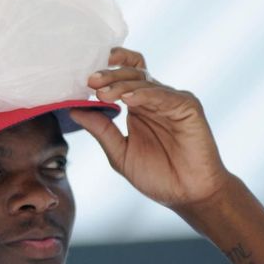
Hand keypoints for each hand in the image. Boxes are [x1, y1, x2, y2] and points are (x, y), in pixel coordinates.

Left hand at [70, 47, 232, 207]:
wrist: (189, 195)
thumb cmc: (158, 176)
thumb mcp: (120, 153)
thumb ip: (100, 130)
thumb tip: (73, 109)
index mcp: (139, 106)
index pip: (124, 75)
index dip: (108, 67)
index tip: (85, 73)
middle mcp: (155, 99)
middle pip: (131, 73)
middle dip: (109, 75)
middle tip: (90, 81)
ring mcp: (172, 101)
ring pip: (144, 82)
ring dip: (121, 85)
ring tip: (102, 93)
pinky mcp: (188, 107)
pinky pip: (163, 95)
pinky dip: (144, 94)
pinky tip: (127, 99)